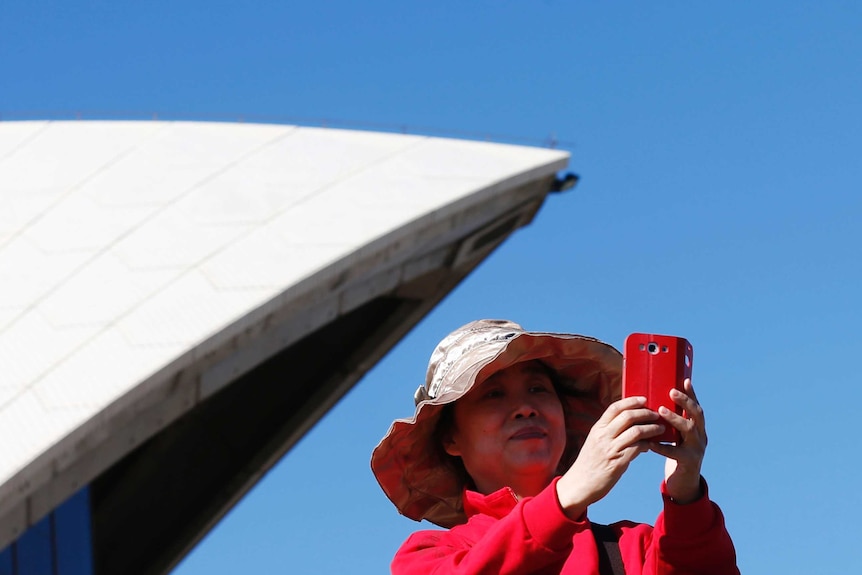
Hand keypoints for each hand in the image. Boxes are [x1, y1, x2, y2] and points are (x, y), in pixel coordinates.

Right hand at [556, 396, 664, 518]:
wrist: (580, 484)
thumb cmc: (589, 463)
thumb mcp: (595, 442)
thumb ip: (608, 432)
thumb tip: (629, 425)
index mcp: (597, 429)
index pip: (615, 408)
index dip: (631, 401)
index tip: (643, 399)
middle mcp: (603, 436)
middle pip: (628, 416)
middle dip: (645, 413)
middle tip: (656, 414)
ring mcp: (610, 449)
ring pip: (636, 431)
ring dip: (651, 428)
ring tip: (660, 429)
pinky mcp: (618, 463)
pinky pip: (638, 448)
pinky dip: (648, 444)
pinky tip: (652, 445)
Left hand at [649, 378, 707, 503]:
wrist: (684, 483)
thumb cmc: (677, 453)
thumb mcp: (678, 436)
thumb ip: (672, 422)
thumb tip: (656, 401)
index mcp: (698, 428)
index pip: (696, 407)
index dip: (692, 394)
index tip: (685, 379)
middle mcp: (701, 436)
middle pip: (697, 415)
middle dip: (685, 402)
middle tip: (671, 392)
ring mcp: (697, 449)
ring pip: (688, 430)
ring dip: (675, 419)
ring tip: (661, 411)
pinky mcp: (688, 462)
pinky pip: (675, 452)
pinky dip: (661, 446)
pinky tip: (649, 442)